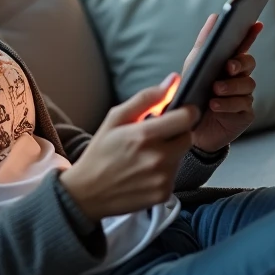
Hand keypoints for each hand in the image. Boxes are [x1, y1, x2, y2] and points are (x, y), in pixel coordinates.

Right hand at [59, 75, 199, 222]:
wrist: (87, 193)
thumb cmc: (101, 152)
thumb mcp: (116, 118)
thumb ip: (147, 98)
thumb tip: (173, 80)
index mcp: (144, 135)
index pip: (187, 117)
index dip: (186, 112)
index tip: (178, 113)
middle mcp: (157, 158)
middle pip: (188, 137)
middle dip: (176, 133)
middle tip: (156, 137)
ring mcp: (162, 178)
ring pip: (181, 156)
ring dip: (170, 153)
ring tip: (146, 156)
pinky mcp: (163, 194)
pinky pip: (174, 175)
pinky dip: (165, 172)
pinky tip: (146, 172)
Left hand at [184, 15, 262, 152]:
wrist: (188, 129)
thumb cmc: (193, 94)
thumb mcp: (194, 66)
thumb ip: (204, 42)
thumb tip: (215, 17)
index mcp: (229, 63)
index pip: (243, 45)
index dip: (251, 34)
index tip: (256, 24)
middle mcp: (240, 78)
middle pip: (248, 63)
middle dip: (240, 63)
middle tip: (228, 66)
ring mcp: (244, 96)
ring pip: (246, 85)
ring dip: (230, 86)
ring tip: (215, 89)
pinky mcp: (244, 114)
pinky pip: (242, 105)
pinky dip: (227, 104)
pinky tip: (215, 105)